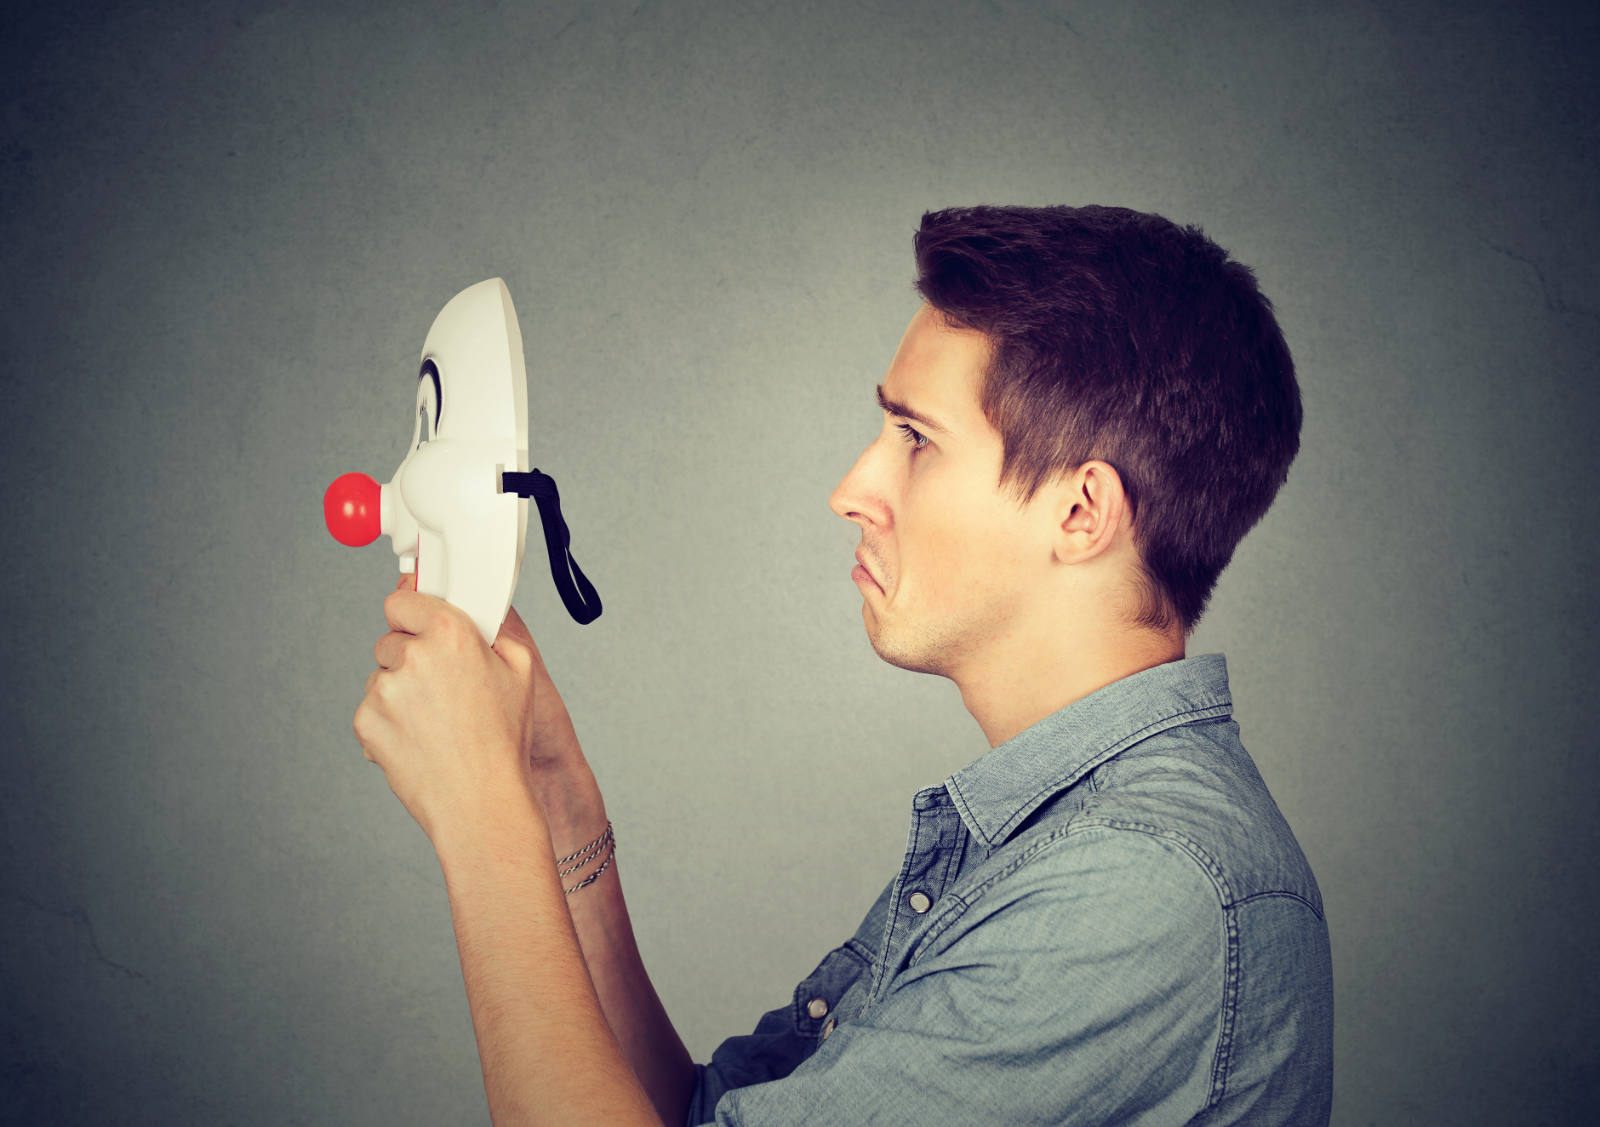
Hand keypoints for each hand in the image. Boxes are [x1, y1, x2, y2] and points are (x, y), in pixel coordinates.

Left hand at [354, 574, 541, 843]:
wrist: (479, 803)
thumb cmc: (504, 741)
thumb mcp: (521, 671)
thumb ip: (493, 631)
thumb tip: (476, 616)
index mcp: (451, 633)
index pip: (402, 599)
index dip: (413, 614)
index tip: (419, 625)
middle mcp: (412, 655)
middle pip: (391, 640)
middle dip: (410, 657)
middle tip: (441, 688)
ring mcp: (384, 690)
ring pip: (381, 677)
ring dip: (399, 692)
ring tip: (435, 723)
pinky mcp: (365, 722)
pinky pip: (371, 710)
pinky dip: (388, 722)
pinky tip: (419, 740)